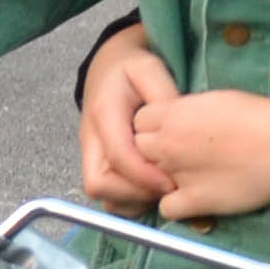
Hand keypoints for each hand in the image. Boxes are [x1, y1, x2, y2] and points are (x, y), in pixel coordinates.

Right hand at [78, 23, 177, 204]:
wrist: (109, 67)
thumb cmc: (132, 68)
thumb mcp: (150, 69)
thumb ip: (164, 97)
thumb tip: (178, 130)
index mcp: (103, 114)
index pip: (117, 156)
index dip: (144, 176)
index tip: (172, 184)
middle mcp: (91, 140)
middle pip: (98, 184)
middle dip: (134, 193)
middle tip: (168, 188)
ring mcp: (92, 156)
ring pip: (103, 196)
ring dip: (133, 200)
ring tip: (162, 189)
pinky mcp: (99, 167)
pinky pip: (110, 198)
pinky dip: (132, 201)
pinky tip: (153, 188)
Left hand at [130, 87, 269, 222]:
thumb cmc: (257, 116)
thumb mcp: (215, 100)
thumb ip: (188, 111)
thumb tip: (182, 119)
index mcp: (173, 114)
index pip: (140, 121)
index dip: (153, 127)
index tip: (169, 131)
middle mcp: (167, 144)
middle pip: (139, 148)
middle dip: (153, 151)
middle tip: (177, 155)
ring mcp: (177, 174)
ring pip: (147, 178)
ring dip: (161, 178)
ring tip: (186, 177)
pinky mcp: (194, 201)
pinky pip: (167, 208)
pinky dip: (176, 206)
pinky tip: (192, 199)